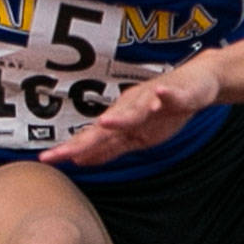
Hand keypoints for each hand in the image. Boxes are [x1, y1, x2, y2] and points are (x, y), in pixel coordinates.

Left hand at [39, 63, 221, 168]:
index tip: (47, 160)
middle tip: (63, 153)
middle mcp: (129, 109)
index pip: (91, 139)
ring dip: (121, 117)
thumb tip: (80, 160)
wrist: (197, 83)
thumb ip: (109, 148)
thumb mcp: (136, 136)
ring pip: (135, 110)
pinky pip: (170, 95)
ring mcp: (151, 99)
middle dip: (84, 140)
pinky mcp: (175, 92)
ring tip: (106, 123)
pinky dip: (165, 95)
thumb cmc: (163, 111)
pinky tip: (160, 96)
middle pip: (105, 127)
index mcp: (120, 121)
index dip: (70, 149)